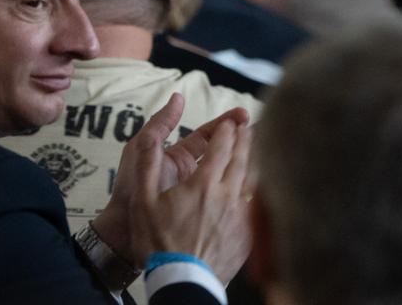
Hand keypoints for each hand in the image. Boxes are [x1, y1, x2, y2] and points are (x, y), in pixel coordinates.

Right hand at [127, 110, 254, 282]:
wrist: (181, 281)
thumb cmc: (159, 242)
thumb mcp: (143, 200)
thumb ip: (147, 163)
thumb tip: (153, 135)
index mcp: (203, 184)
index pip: (221, 146)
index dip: (226, 129)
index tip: (229, 121)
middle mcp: (227, 196)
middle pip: (243, 159)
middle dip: (246, 138)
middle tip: (249, 125)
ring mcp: (241, 217)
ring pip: (254, 180)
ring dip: (256, 160)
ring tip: (258, 149)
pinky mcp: (248, 235)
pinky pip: (257, 205)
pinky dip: (258, 189)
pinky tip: (257, 188)